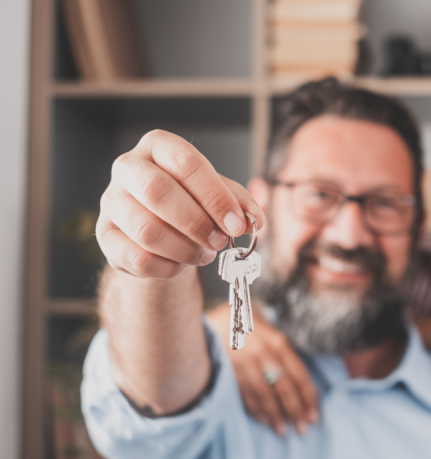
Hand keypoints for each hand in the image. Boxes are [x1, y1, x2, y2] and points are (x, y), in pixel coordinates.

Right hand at [96, 130, 265, 277]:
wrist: (159, 231)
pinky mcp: (105, 235)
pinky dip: (168, 267)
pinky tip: (180, 264)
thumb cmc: (191, 203)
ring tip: (204, 254)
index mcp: (158, 146)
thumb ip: (240, 203)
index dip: (215, 196)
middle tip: (220, 241)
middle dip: (197, 223)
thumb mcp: (219, 195)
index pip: (186, 163)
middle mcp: (128, 168)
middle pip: (158, 192)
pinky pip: (137, 258)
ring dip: (184, 249)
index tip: (236, 224)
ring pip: (146, 230)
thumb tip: (253, 219)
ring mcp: (111, 201)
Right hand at [207, 304, 318, 435]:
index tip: (314, 416)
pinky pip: (246, 395)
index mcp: (279, 343)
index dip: (308, 399)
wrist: (217, 319)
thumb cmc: (251, 325)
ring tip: (284, 431)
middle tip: (303, 430)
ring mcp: (246, 364)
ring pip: (265, 396)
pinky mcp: (231, 371)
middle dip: (295, 412)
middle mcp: (264, 354)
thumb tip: (302, 384)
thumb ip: (285, 354)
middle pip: (284, 389)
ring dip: (276, 416)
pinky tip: (265, 421)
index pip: (299, 376)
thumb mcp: (272, 331)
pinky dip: (256, 410)